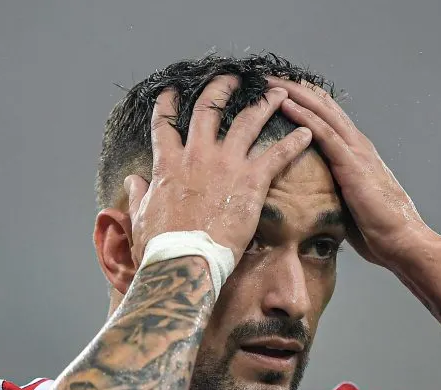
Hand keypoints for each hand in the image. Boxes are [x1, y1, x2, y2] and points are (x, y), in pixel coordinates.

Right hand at [124, 76, 313, 264]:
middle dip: (220, 89)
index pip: (164, 125)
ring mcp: (226, 165)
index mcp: (169, 164)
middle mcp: (198, 155)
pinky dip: (294, 143)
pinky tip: (307, 133)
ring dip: (264, 104)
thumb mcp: (141, 217)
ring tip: (276, 91)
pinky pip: (277, 155)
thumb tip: (133, 180)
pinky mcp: (251, 180)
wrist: (187, 260)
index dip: (167, 105)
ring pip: (248, 122)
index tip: (171, 93)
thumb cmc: (162, 246)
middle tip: (230, 78)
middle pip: (208, 110)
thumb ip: (138, 195)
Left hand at [267, 76, 427, 265]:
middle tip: (268, 75)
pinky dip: (303, 116)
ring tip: (270, 81)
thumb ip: (335, 190)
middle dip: (294, 88)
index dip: (305, 100)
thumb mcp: (350, 204)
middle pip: (323, 105)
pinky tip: (286, 104)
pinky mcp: (352, 164)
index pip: (328, 117)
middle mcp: (357, 144)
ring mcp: (356, 151)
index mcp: (356, 152)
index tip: (280, 89)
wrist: (401, 240)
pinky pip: (324, 133)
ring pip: (321, 111)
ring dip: (294, 94)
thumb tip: (313, 198)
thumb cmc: (378, 229)